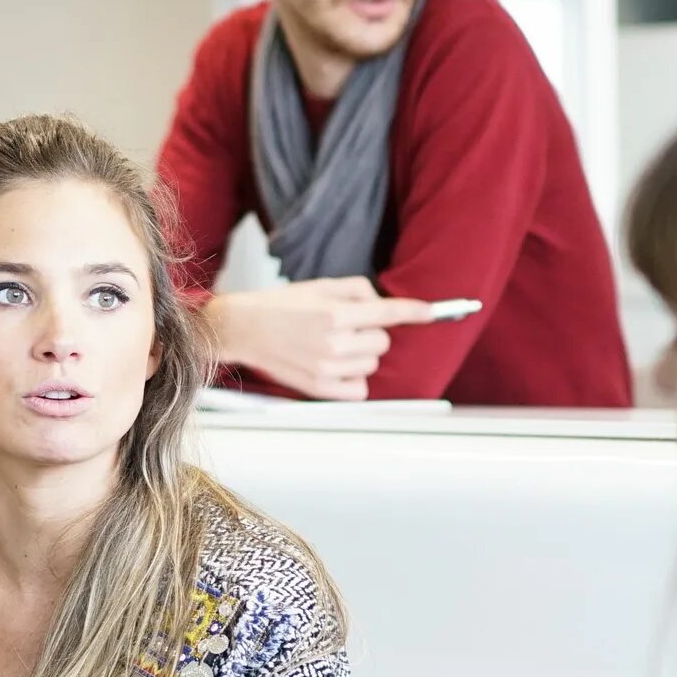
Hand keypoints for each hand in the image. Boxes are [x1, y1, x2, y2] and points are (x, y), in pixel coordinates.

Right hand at [205, 279, 437, 399]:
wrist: (244, 328)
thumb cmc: (282, 305)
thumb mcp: (320, 286)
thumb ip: (357, 290)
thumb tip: (383, 304)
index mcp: (334, 314)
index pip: (388, 313)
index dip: (416, 312)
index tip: (433, 312)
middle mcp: (332, 343)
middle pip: (383, 341)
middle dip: (371, 332)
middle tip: (346, 326)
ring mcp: (326, 369)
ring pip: (372, 365)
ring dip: (362, 355)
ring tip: (335, 345)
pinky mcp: (319, 389)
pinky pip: (359, 389)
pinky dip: (355, 379)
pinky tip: (337, 366)